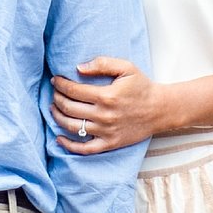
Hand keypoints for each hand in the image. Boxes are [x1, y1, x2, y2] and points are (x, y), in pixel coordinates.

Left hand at [53, 57, 168, 154]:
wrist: (159, 109)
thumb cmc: (142, 87)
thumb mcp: (126, 67)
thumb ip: (102, 63)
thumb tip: (78, 68)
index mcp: (106, 96)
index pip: (73, 90)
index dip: (60, 84)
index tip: (55, 80)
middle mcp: (104, 115)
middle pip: (69, 108)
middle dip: (57, 99)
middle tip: (54, 93)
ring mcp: (105, 132)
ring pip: (72, 127)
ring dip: (57, 117)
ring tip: (53, 109)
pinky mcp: (109, 144)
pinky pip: (84, 149)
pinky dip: (68, 145)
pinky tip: (58, 138)